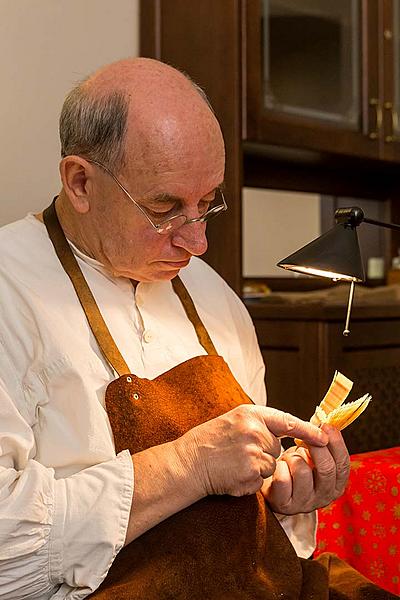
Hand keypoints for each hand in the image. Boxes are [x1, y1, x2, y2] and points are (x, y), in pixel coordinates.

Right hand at [179, 405, 327, 497]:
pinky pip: (262, 480)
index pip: (286, 421)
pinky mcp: (252, 473)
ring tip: (234, 463)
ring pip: (271, 465)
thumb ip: (257, 424)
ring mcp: (254, 452)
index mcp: (250, 414)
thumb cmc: (209, 442)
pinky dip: (250, 481)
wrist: (188, 462)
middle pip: (277, 447)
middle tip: (238, 452)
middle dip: (263, 452)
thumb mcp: (233, 420)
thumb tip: (282, 433)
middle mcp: (255, 431)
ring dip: (257, 468)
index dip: (308, 429)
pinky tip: (233, 474)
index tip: (325, 436)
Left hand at [262, 424, 349, 513]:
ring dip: (292, 457)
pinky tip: (278, 468)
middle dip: (315, 447)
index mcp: (336, 484)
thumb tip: (326, 423)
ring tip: (288, 458)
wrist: (272, 486)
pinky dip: (279, 467)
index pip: (343, 464)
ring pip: (302, 471)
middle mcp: (324, 497)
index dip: (336, 443)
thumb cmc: (295, 467)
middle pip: (326, 469)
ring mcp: (305, 503)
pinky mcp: (285, 505)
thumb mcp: (312, 456)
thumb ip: (321, 443)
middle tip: (305, 437)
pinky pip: (283, 479)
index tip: (326, 426)